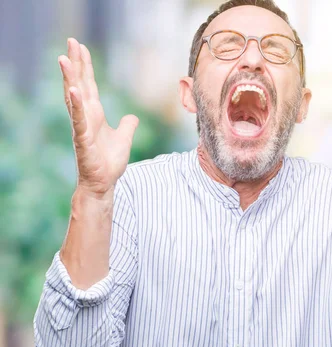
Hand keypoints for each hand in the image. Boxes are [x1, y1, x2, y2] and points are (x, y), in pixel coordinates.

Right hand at [59, 38, 138, 196]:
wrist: (103, 183)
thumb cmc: (109, 162)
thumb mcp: (124, 139)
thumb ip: (127, 126)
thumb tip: (132, 117)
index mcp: (94, 114)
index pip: (88, 84)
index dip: (85, 66)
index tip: (80, 47)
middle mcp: (85, 117)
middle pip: (79, 84)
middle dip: (75, 63)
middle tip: (71, 41)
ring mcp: (82, 127)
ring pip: (74, 98)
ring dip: (69, 78)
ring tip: (63, 58)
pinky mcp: (83, 140)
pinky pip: (79, 120)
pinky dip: (76, 105)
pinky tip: (74, 90)